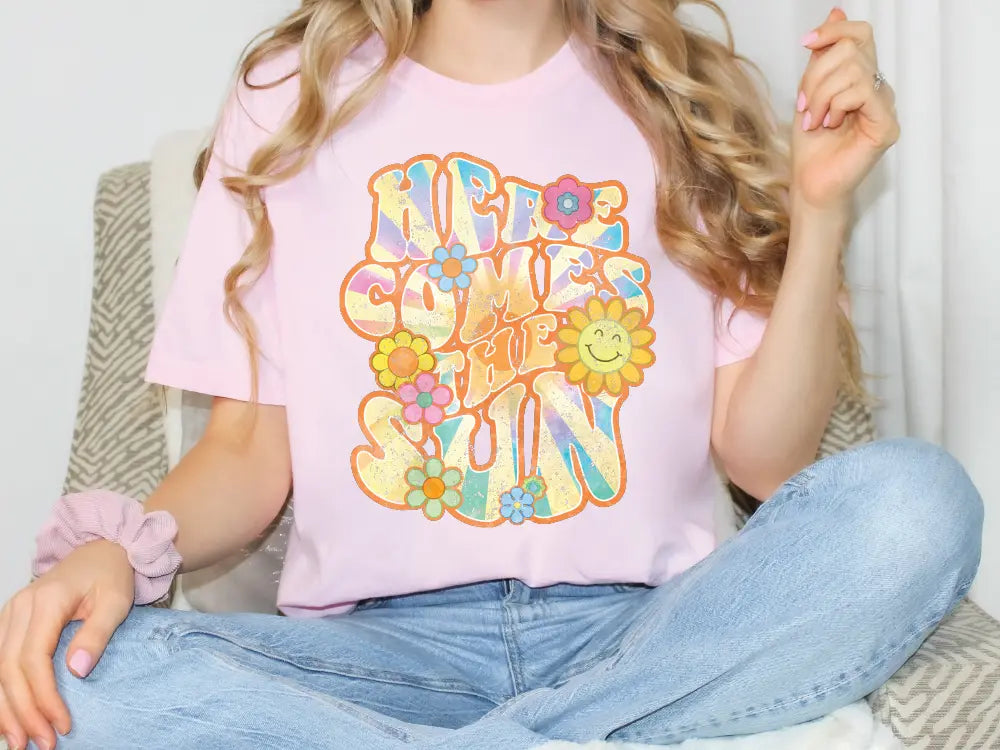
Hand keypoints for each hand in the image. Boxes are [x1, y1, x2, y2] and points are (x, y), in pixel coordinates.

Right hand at [0, 541, 132, 749]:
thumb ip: (98, 633)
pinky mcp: (10, 622)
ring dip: (5, 708)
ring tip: (19, 741)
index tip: (61, 725)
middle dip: (23, 711)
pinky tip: (8, 717)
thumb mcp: (117, 601)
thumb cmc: (112, 574)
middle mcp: (20, 607)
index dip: (43, 697)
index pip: (34, 660)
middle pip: (9, 669)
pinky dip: (1, 691)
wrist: (103, 550)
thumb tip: (77, 670)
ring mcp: (10, 614)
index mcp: (46, 601)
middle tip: (40, 744)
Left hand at [792, 8, 899, 212]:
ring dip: (821, 94)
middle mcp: (878, 88)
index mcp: (861, 77)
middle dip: (816, 75)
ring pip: (853, 69)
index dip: (834, 30)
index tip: (806, 43)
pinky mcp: (886, 126)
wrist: (810, 183)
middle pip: (852, 49)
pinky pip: (861, 93)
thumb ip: (822, 57)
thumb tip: (835, 11)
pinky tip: (829, 125)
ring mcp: (885, 107)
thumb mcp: (809, 91)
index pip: (860, 34)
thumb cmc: (810, 145)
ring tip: (814, 120)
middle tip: (804, 105)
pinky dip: (836, 106)